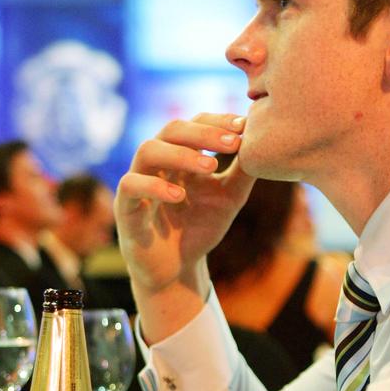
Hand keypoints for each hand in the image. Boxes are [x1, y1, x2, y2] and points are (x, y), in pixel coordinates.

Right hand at [115, 113, 254, 337]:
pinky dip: (154, 186)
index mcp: (180, 155)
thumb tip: (263, 144)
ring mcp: (139, 182)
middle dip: (203, 133)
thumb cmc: (199, 227)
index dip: (217, 121)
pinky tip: (179, 195)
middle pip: (171, 129)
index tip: (243, 127)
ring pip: (148, 150)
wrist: (177, 269)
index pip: (194, 124)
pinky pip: (130, 186)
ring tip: (211, 167)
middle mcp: (157, 163)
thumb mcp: (229, 198)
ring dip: (181, 154)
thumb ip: (243, 172)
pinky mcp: (126, 208)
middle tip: (233, 142)